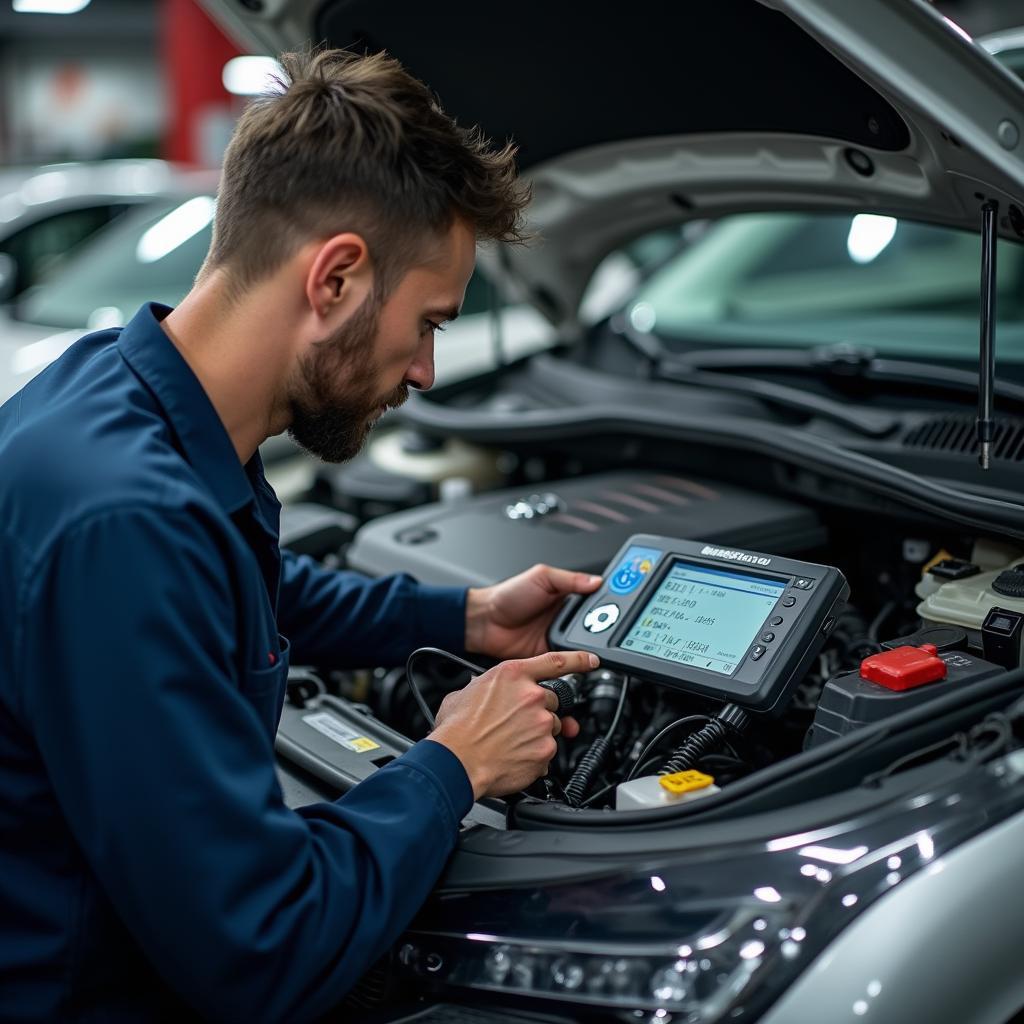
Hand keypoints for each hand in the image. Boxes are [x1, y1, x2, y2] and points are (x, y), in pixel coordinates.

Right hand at [430, 650, 597, 797]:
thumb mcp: (464, 693)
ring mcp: (541, 723)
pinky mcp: (545, 750)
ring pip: (550, 727)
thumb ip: (484, 687)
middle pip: (552, 701)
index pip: (556, 661)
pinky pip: (546, 753)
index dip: (579, 660)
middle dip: (539, 711)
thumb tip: (482, 689)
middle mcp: (532, 696)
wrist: (455, 762)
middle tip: (516, 724)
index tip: (592, 661)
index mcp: (512, 675)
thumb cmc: (455, 730)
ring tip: (509, 743)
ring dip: (536, 734)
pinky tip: (512, 758)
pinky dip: (534, 757)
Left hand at [464, 564, 602, 659]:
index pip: (597, 599)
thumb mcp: (541, 577)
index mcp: (568, 595)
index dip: (611, 602)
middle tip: (614, 627)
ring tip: (600, 643)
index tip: (626, 604)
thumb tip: (597, 581)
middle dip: (605, 626)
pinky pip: (569, 660)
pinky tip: (582, 657)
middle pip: (597, 624)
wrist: (485, 622)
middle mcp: (567, 617)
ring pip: (586, 644)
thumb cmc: (507, 595)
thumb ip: (570, 579)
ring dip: (592, 644)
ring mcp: (560, 637)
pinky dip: (576, 660)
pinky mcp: (552, 655)